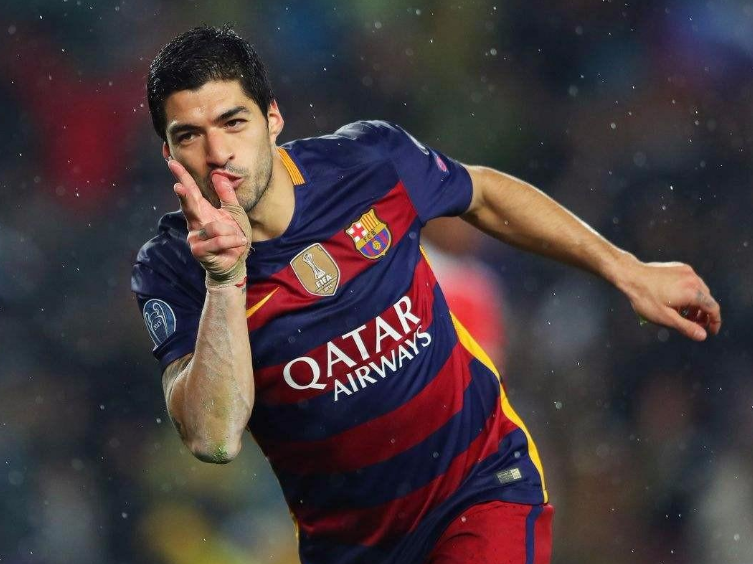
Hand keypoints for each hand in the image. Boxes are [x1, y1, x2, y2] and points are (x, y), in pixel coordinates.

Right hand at [168, 159, 251, 282]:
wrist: (236, 261)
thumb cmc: (234, 236)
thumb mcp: (234, 213)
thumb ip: (226, 195)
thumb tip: (218, 175)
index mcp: (203, 210)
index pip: (191, 191)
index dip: (182, 177)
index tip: (172, 163)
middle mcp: (195, 222)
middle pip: (189, 205)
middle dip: (184, 197)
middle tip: (178, 187)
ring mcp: (195, 237)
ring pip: (214, 227)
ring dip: (231, 232)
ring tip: (238, 237)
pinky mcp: (199, 251)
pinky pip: (219, 241)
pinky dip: (232, 241)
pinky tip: (238, 243)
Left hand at [621, 260, 721, 340]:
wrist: (631, 275)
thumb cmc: (646, 298)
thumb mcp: (666, 318)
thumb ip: (686, 327)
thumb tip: (703, 336)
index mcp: (693, 292)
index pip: (713, 308)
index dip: (715, 322)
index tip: (711, 331)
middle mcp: (693, 279)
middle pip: (707, 299)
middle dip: (704, 314)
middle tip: (695, 325)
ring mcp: (687, 271)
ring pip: (699, 290)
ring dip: (696, 304)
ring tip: (684, 315)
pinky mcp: (679, 267)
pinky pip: (690, 282)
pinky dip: (689, 293)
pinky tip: (677, 301)